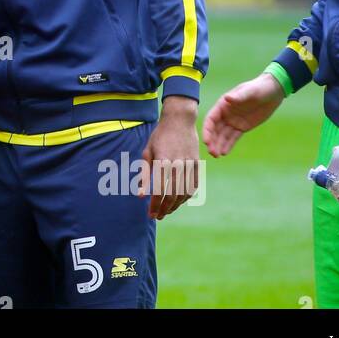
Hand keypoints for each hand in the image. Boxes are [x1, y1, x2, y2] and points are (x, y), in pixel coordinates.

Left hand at [139, 96, 200, 219]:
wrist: (179, 120)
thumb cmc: (159, 136)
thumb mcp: (147, 152)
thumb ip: (145, 174)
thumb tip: (141, 195)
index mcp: (162, 162)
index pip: (159, 191)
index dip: (154, 205)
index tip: (150, 214)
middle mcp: (177, 165)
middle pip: (173, 195)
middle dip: (164, 209)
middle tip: (158, 216)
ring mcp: (189, 164)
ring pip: (185, 192)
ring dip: (176, 205)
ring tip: (167, 211)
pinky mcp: (197, 164)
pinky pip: (194, 185)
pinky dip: (188, 196)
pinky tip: (180, 201)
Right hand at [202, 73, 284, 156]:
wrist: (272, 92)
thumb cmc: (259, 88)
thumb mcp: (250, 91)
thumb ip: (238, 96)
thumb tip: (227, 98)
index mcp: (223, 105)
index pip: (211, 119)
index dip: (207, 130)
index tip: (206, 141)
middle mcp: (225, 114)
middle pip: (215, 130)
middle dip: (212, 141)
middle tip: (212, 152)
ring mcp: (233, 121)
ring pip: (223, 135)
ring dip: (218, 145)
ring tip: (217, 155)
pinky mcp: (242, 127)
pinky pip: (233, 138)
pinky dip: (228, 145)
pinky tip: (224, 153)